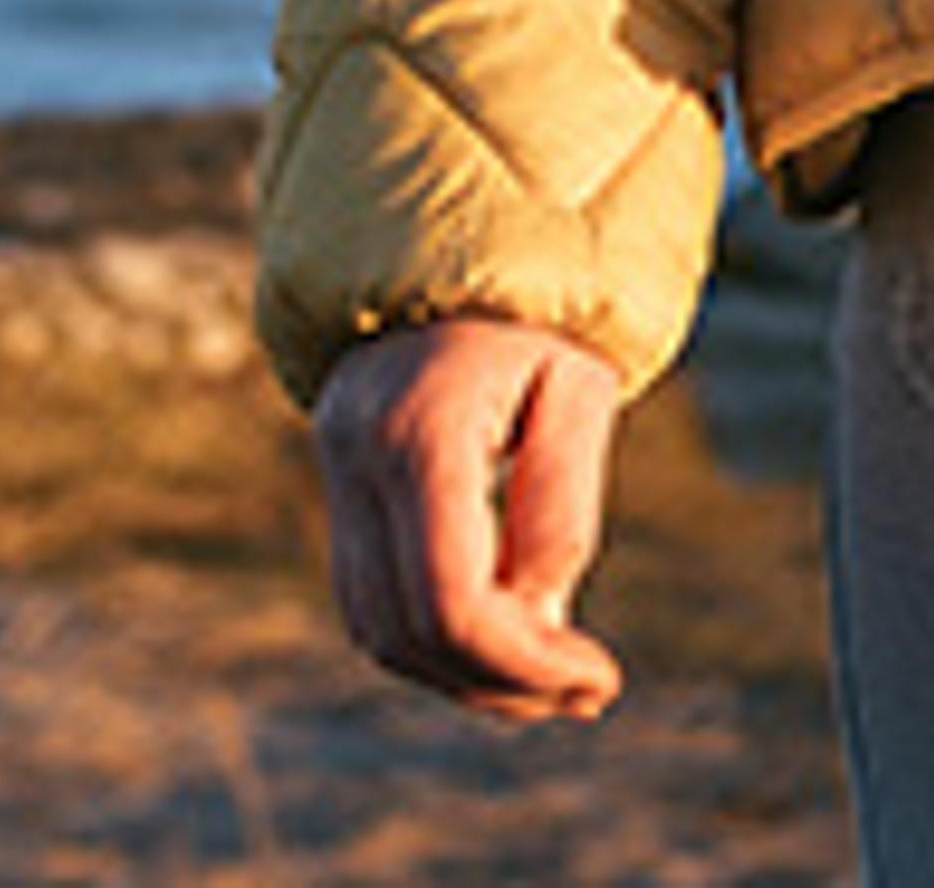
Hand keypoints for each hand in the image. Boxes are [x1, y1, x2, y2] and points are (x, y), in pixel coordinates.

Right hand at [314, 317, 628, 721]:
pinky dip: (436, 639)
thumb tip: (535, 615)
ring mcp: (336, 474)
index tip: (597, 679)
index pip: (451, 599)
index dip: (523, 663)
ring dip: (465, 674)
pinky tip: (508, 640)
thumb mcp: (579, 383)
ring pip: (379, 632)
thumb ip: (562, 499)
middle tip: (585, 690)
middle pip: (409, 632)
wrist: (456, 243)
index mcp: (421, 428)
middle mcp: (357, 456)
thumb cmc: (536, 309)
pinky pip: (373, 600)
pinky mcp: (339, 489)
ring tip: (554, 677)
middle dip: (500, 682)